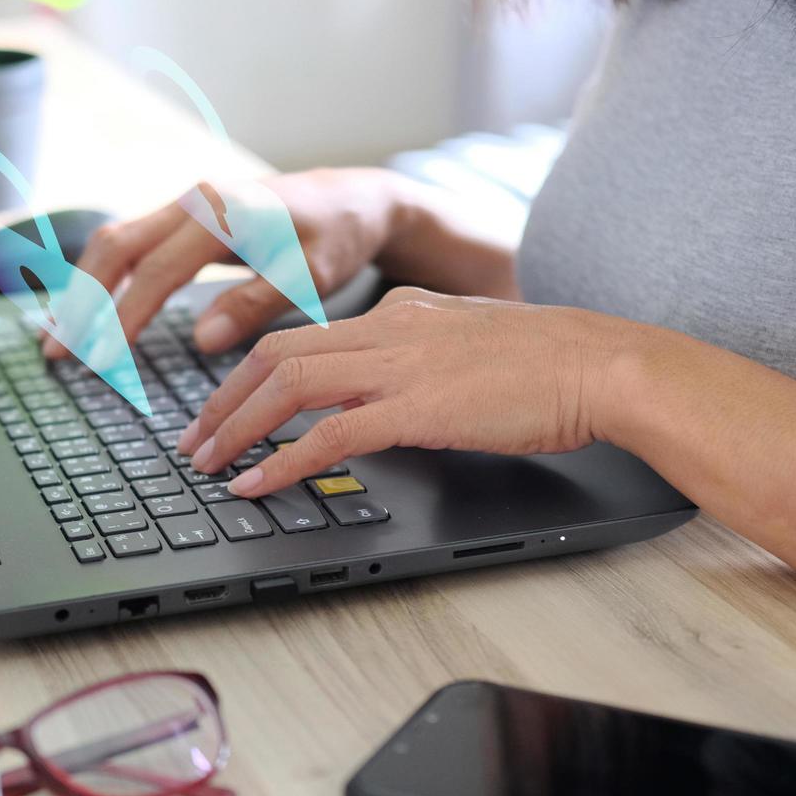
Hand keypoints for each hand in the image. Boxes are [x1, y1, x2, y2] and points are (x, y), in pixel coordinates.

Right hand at [42, 167, 414, 357]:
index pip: (157, 270)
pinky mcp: (184, 217)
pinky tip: (86, 311)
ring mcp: (185, 205)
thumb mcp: (312, 275)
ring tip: (57, 338)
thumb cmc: (336, 237)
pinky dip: (101, 278)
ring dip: (82, 289)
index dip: (124, 316)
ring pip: (115, 243)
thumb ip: (258, 303)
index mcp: (223, 214)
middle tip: (57, 353)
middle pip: (116, 248)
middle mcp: (194, 201)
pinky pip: (130, 244)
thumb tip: (202, 339)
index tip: (100, 358)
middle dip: (81, 302)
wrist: (351, 199)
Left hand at [176, 288, 628, 497]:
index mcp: (401, 311)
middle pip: (276, 354)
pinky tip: (258, 485)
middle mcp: (389, 326)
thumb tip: (389, 398)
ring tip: (207, 464)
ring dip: (238, 427)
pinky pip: (331, 433)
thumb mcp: (470, 348)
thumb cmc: (552, 366)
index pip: (302, 335)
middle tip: (193, 440)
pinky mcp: (419, 406)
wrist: (602, 364)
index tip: (226, 405)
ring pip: (289, 384)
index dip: (251, 373)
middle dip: (223, 400)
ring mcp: (401, 364)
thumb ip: (422, 362)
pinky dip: (285, 461)